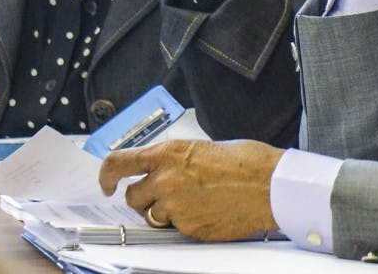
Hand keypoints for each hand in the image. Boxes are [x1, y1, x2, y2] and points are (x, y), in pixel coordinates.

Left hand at [99, 140, 283, 240]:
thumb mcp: (206, 148)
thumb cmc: (249, 162)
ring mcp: (176, 208)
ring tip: (193, 202)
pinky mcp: (188, 229)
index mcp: (169, 154)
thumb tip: (164, 167)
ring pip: (152, 216)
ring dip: (164, 212)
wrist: (271, 186)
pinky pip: (174, 229)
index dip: (106, 175)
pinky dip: (184, 223)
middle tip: (165, 194)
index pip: (119, 163)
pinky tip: (206, 211)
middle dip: (145, 197)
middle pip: (133, 196)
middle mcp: (166, 180)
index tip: (107, 183)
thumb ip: (178, 159)